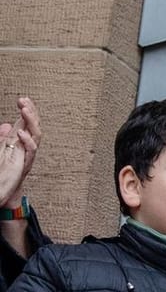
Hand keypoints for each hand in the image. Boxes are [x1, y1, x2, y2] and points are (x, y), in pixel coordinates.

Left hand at [0, 95, 39, 209]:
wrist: (3, 192)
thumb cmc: (3, 173)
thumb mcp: (0, 150)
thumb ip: (3, 138)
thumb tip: (4, 126)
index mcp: (19, 142)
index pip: (27, 122)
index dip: (28, 110)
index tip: (23, 99)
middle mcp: (26, 147)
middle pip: (34, 126)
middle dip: (31, 112)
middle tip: (24, 101)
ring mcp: (27, 155)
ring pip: (36, 135)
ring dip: (31, 122)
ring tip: (24, 110)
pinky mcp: (25, 164)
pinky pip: (31, 151)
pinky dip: (27, 141)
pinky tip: (20, 133)